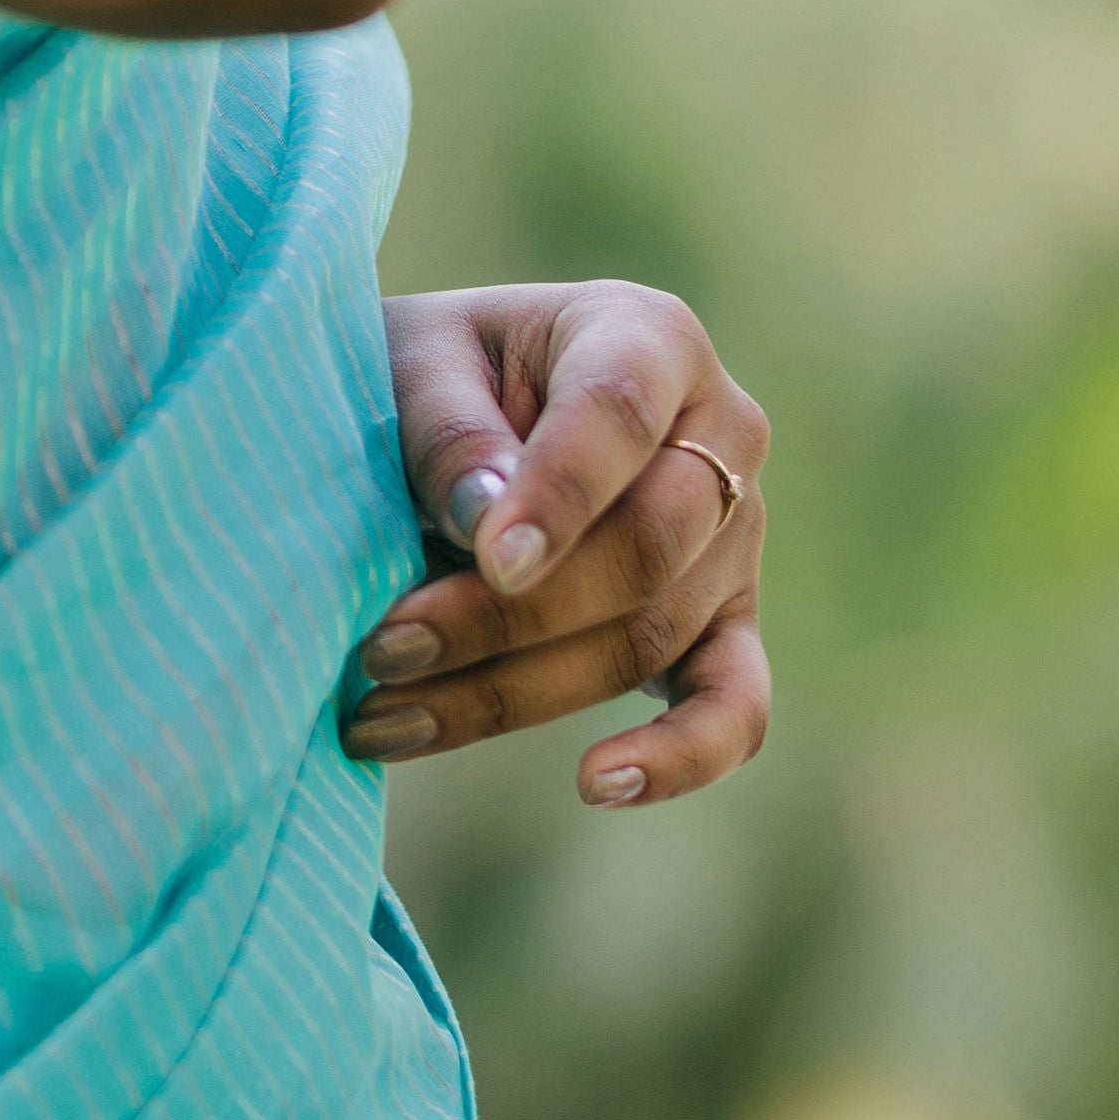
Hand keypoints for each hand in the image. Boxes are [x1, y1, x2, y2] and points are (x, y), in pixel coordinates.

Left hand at [348, 279, 769, 808]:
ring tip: (384, 715)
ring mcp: (735, 538)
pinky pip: (736, 706)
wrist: (444, 414)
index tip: (488, 557)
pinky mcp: (725, 625)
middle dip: (505, 614)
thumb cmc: (424, 374)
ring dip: (512, 690)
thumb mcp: (410, 364)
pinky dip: (678, 757)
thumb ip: (450, 431)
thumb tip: (492, 523)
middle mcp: (721, 432)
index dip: (561, 491)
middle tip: (381, 648)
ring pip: (649, 637)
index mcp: (648, 336)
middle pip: (644, 549)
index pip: (620, 413)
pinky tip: (595, 783)